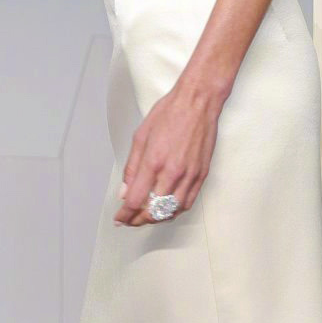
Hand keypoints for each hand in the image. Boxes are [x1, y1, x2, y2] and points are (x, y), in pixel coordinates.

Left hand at [114, 74, 224, 225]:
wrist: (198, 102)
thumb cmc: (170, 113)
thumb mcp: (140, 136)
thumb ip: (132, 167)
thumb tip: (125, 190)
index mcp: (153, 161)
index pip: (136, 199)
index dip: (125, 214)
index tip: (119, 218)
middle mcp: (172, 172)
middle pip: (153, 211)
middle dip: (138, 220)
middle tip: (130, 219)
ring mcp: (189, 175)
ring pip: (172, 211)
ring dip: (157, 218)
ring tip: (146, 216)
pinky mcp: (201, 174)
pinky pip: (187, 202)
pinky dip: (175, 211)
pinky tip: (166, 209)